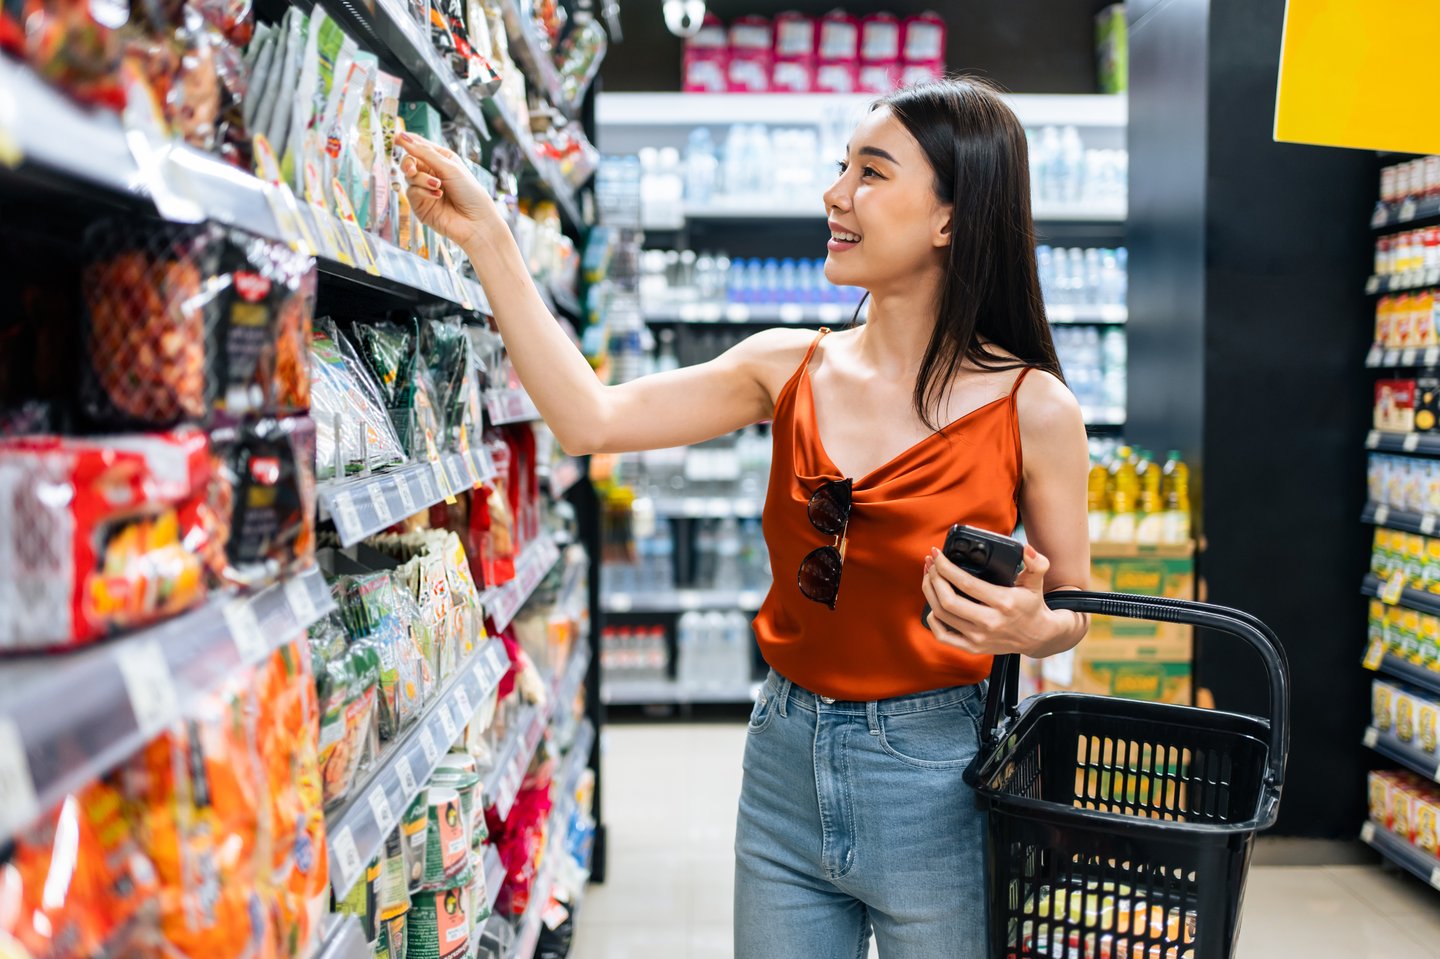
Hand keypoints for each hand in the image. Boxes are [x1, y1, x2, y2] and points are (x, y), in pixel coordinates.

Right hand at [396, 131, 504, 250]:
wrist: (476, 221)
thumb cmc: (470, 192)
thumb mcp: (449, 167)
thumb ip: (425, 153)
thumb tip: (403, 137)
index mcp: (441, 160)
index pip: (419, 146)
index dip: (407, 141)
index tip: (395, 137)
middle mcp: (431, 173)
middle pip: (409, 161)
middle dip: (408, 163)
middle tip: (411, 168)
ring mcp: (424, 190)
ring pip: (409, 177)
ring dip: (422, 180)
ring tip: (438, 185)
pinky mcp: (420, 205)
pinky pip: (412, 192)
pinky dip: (423, 192)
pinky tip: (437, 195)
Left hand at [921, 543, 1073, 656]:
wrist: (1037, 637)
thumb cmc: (1032, 605)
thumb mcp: (1036, 582)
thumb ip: (1036, 563)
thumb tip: (1026, 549)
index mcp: (1003, 603)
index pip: (966, 583)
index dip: (946, 567)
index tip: (937, 554)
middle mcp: (989, 622)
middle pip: (948, 600)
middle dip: (934, 578)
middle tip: (931, 564)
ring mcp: (979, 638)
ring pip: (942, 615)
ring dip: (930, 593)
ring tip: (929, 576)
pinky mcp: (972, 648)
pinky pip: (942, 635)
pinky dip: (932, 619)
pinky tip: (933, 603)